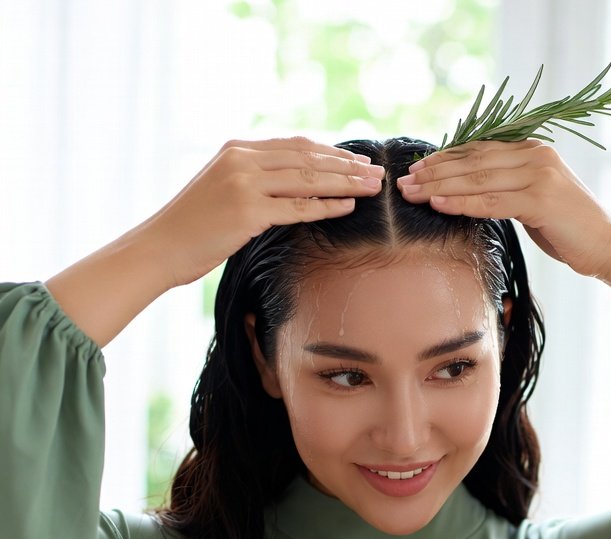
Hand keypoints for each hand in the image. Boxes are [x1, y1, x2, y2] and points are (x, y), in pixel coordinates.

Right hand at [146, 137, 384, 287]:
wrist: (160, 247)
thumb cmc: (192, 228)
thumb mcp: (222, 192)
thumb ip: (253, 182)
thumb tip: (291, 188)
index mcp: (236, 149)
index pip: (295, 145)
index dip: (330, 152)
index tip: (356, 161)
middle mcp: (241, 159)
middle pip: (307, 157)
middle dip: (346, 166)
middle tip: (377, 173)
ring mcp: (244, 183)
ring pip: (307, 178)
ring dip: (345, 183)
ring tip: (371, 188)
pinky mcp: (246, 211)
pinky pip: (297, 207)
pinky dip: (326, 206)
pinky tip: (348, 206)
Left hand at [396, 140, 610, 279]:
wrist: (605, 246)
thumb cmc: (567, 228)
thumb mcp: (532, 200)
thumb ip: (506, 187)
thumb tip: (467, 189)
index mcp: (533, 150)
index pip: (478, 150)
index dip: (444, 158)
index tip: (416, 168)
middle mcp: (536, 155)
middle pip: (473, 162)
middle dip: (434, 172)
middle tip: (404, 182)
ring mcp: (539, 175)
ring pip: (477, 179)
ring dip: (440, 187)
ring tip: (412, 194)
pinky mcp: (541, 200)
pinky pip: (491, 202)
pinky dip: (461, 203)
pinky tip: (437, 204)